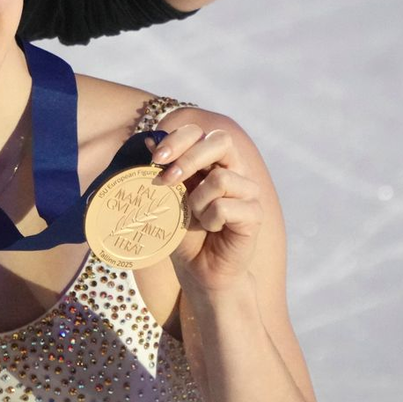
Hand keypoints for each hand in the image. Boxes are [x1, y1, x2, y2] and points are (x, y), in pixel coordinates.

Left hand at [148, 123, 262, 294]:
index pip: (201, 133)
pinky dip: (210, 219)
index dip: (178, 139)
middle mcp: (234, 169)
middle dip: (190, 157)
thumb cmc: (182, 230)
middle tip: (167, 180)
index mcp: (212, 160)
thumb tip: (148, 139)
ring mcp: (248, 190)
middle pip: (221, 140)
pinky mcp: (254, 213)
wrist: (198, 268)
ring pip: (221, 178)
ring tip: (196, 217)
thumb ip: (161, 169)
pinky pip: (226, 206)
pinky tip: (212, 229)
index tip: (155, 158)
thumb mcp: (167, 196)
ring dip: (197, 201)